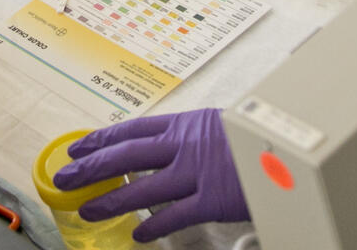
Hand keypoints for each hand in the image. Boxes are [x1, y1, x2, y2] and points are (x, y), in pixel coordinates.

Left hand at [55, 108, 247, 239]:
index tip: (78, 145)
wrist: (291, 147)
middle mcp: (185, 145)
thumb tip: (171, 144)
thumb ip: (192, 135)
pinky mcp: (212, 199)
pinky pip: (174, 216)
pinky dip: (154, 226)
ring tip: (87, 209)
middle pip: (126, 155)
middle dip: (91, 166)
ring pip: (141, 187)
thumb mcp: (220, 124)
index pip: (132, 129)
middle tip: (65, 177)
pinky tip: (138, 234)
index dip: (101, 138)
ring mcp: (196, 172)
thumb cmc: (256, 137)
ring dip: (110, 200)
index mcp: (186, 123)